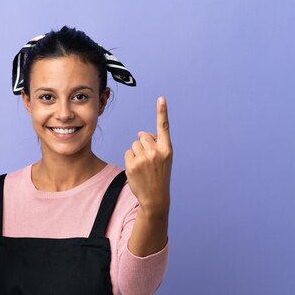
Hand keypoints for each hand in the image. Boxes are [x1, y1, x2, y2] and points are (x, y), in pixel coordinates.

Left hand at [124, 96, 172, 213]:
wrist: (155, 196)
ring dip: (136, 153)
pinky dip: (130, 160)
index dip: (162, 111)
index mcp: (167, 149)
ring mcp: (144, 158)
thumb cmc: (159, 175)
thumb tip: (140, 133)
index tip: (161, 98)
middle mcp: (156, 151)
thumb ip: (154, 144)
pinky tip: (137, 170)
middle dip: (143, 145)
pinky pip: (127, 153)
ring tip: (143, 167)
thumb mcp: (163, 159)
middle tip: (149, 161)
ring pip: (134, 145)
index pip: (164, 127)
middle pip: (142, 137)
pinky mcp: (132, 164)